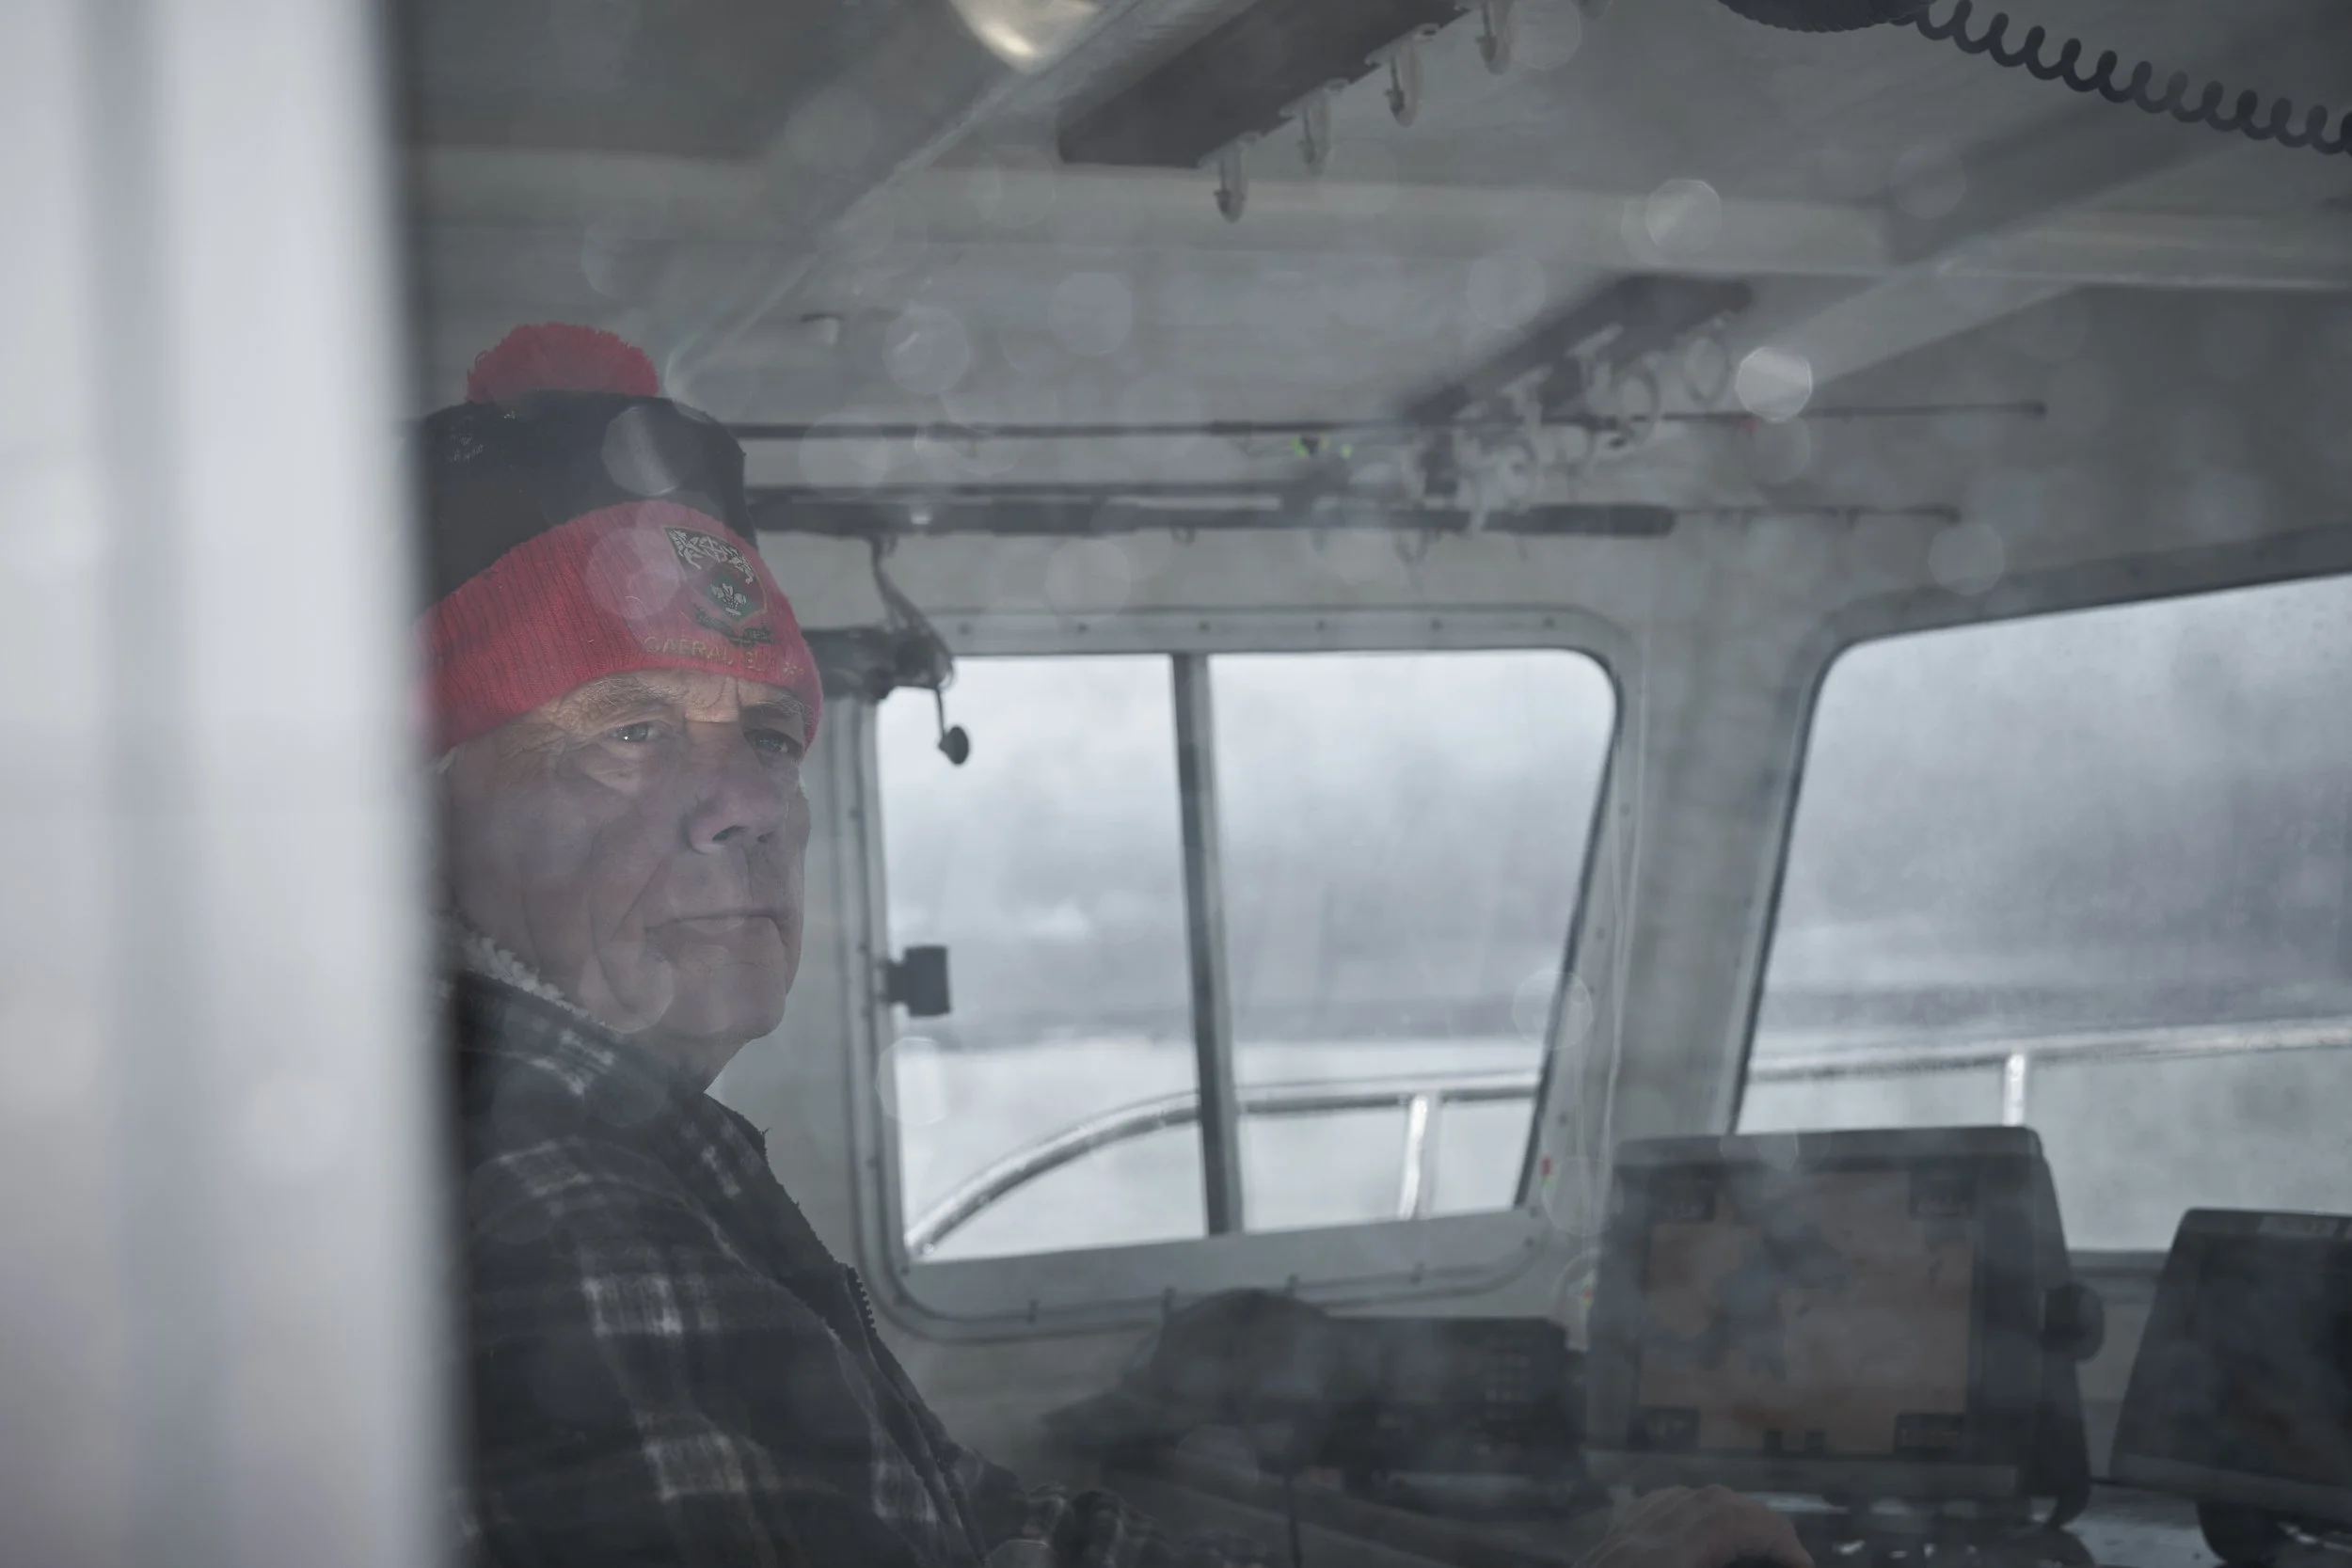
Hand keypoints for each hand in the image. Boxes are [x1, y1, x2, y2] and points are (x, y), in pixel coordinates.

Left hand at [1580, 1485, 1814, 1567]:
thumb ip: (1718, 1566)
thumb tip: (1786, 1564)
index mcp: (1662, 1561)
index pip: (1728, 1523)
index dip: (1777, 1538)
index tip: (1804, 1567)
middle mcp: (1637, 1541)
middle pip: (1711, 1504)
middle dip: (1761, 1526)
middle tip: (1790, 1560)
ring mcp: (1618, 1542)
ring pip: (1682, 1500)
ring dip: (1730, 1516)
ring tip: (1759, 1549)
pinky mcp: (1608, 1548)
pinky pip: (1655, 1511)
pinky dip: (1692, 1515)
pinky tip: (1707, 1538)